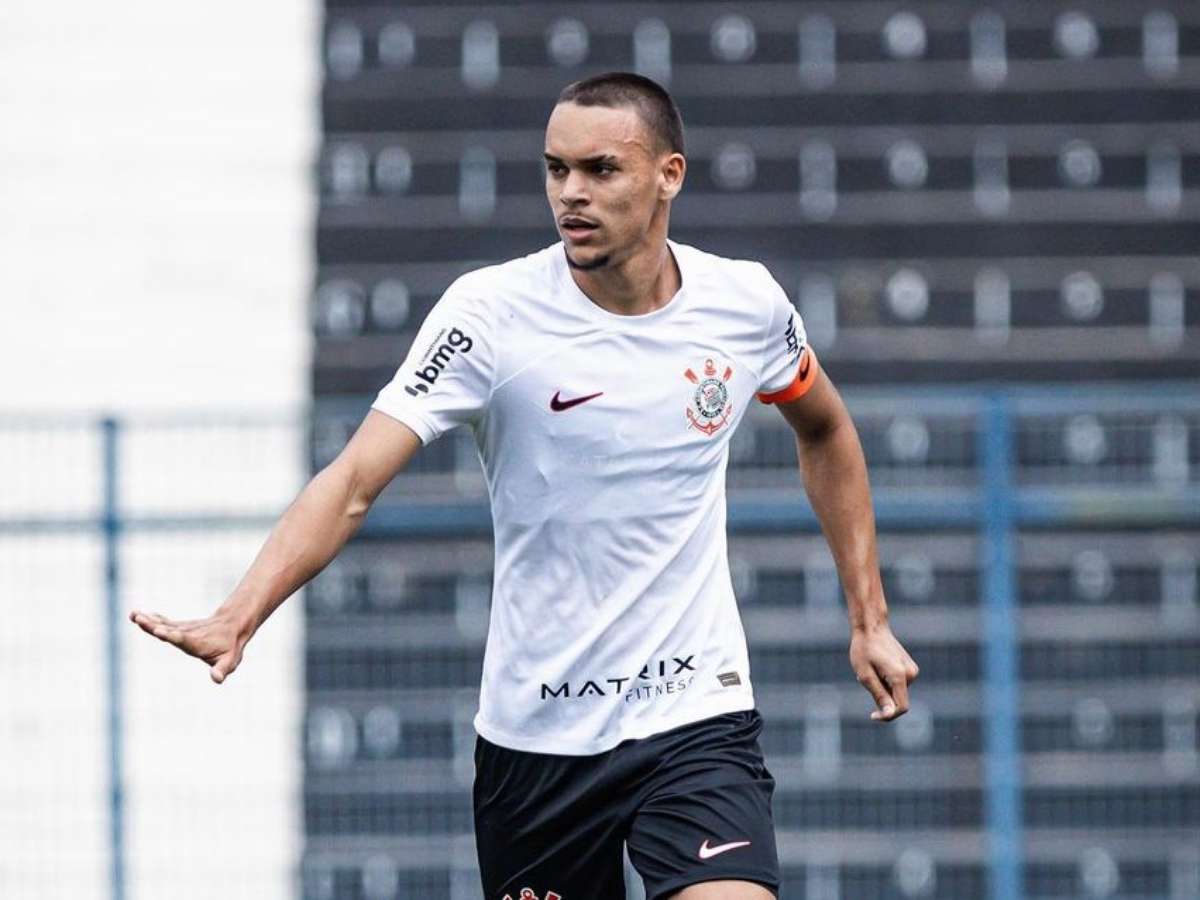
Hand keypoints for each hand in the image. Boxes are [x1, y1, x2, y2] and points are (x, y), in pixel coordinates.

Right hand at [128, 609, 245, 683]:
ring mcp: (183, 629)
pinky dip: (152, 619)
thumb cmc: (230, 648)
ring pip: (164, 625)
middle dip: (154, 626)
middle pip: (169, 630)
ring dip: (148, 621)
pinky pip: (164, 622)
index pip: (185, 640)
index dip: (173, 636)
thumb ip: (222, 670)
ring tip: (134, 615)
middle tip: (140, 620)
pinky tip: (137, 615)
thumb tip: (216, 679)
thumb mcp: (230, 661)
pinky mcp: (180, 627)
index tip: (160, 631)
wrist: (232, 625)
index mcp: (199, 644)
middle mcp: (189, 634)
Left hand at [849, 623, 918, 721]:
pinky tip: (877, 667)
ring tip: (871, 670)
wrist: (871, 627)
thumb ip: (879, 696)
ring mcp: (912, 670)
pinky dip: (886, 681)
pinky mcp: (910, 668)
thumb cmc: (864, 650)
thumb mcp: (865, 675)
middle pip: (897, 699)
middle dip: (881, 696)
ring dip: (882, 687)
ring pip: (897, 691)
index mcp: (900, 676)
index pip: (901, 707)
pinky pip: (898, 683)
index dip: (887, 716)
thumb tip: (889, 715)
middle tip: (864, 678)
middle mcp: (911, 674)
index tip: (872, 715)